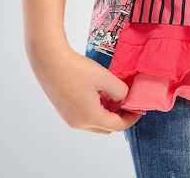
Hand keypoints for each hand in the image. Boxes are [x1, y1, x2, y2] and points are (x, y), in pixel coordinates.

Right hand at [28, 43, 142, 133]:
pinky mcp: (64, 112)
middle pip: (106, 128)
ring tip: (113, 95)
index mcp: (90, 117)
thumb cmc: (76, 68)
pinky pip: (85, 117)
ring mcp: (70, 119)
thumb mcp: (104, 77)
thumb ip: (119, 90)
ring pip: (95, 123)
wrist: (49, 61)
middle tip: (128, 102)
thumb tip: (123, 98)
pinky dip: (95, 110)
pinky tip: (98, 93)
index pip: (117, 126)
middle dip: (119, 117)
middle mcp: (79, 123)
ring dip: (107, 114)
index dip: (131, 118)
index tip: (140, 109)